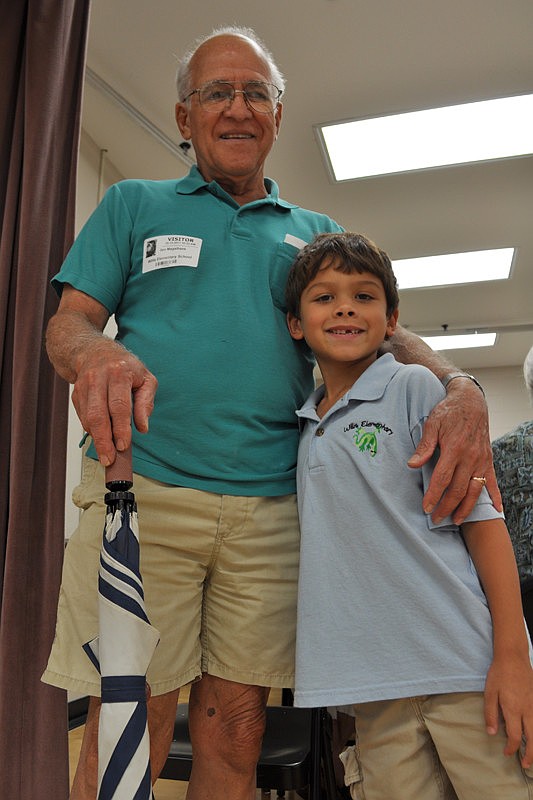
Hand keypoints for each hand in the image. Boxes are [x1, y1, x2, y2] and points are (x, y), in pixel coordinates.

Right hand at [71, 340, 156, 466]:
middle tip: (109, 459)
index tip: (123, 445)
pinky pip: (82, 416)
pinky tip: (100, 438)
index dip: (120, 428)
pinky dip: (91, 430)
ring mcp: (84, 385)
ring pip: (88, 417)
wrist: (94, 351)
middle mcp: (98, 377)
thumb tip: (143, 427)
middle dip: (104, 440)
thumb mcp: (146, 379)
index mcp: (119, 372)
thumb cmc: (125, 367)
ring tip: (106, 455)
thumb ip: (146, 403)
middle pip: (99, 414)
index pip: (119, 405)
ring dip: (96, 439)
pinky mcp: (76, 393)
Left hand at [407, 378, 501, 522]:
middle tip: (436, 518)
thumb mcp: (432, 424)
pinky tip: (496, 510)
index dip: (434, 495)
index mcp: (455, 448)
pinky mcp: (488, 460)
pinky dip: (495, 497)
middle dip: (446, 506)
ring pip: (474, 490)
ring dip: (466, 508)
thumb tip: (412, 465)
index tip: (426, 508)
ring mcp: (481, 460)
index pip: (442, 479)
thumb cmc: (448, 412)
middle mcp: (470, 457)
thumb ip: (424, 446)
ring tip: (456, 520)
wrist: (471, 401)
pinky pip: (492, 482)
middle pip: (458, 489)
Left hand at [484, 654, 532, 767]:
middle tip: (527, 765)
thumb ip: (490, 713)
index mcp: (513, 710)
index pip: (514, 736)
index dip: (511, 748)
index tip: (507, 753)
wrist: (513, 657)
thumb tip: (492, 733)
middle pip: (531, 738)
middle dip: (530, 754)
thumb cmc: (499, 674)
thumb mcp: (489, 693)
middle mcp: (527, 710)